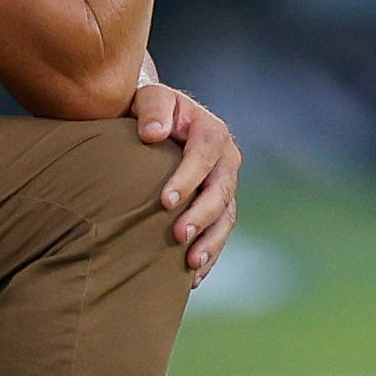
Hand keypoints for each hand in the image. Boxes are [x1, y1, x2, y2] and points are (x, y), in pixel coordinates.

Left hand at [132, 79, 240, 274]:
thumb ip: (152, 108)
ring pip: (226, 217)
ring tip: (191, 263)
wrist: (157, 124)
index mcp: (211, 131)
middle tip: (179, 236)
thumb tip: (153, 134)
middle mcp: (225, 160)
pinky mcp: (218, 208)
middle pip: (222, 190)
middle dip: (202, 215)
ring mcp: (224, 186)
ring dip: (211, 241)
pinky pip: (220, 234)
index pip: (205, 154)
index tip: (164, 201)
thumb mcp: (149, 98)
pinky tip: (191, 277)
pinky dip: (209, 255)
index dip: (188, 178)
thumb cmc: (150, 112)